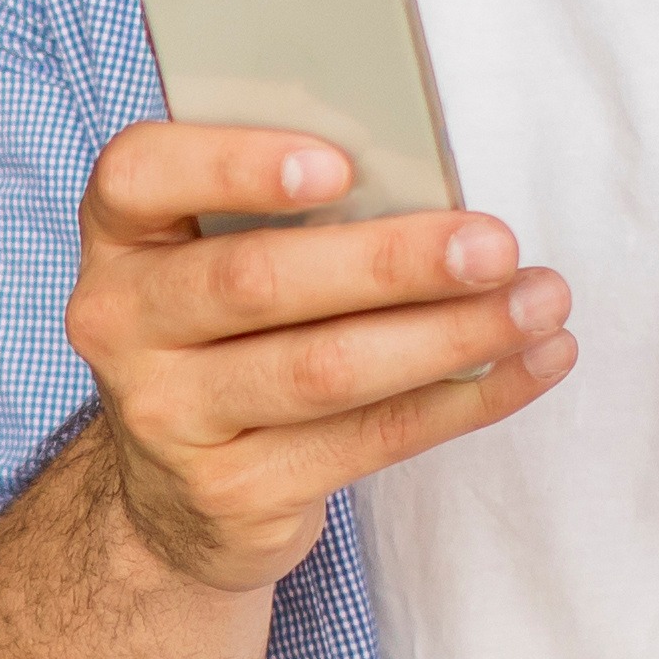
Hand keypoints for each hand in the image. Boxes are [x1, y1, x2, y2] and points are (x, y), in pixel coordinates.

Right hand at [62, 120, 572, 592]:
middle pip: (256, 282)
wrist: (171, 495)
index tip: (341, 164)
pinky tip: (529, 365)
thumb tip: (432, 185)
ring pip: (323, 370)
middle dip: (390, 262)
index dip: (234, 165)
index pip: (140, 174)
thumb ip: (284, 216)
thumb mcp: (217, 258)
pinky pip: (367, 440)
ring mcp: (169, 417)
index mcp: (120, 235)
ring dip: (449, 335)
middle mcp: (122, 324)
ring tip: (538, 304)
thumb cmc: (227, 333)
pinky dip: (464, 400)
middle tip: (495, 245)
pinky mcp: (233, 492)